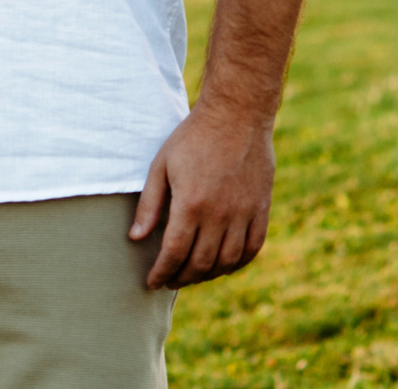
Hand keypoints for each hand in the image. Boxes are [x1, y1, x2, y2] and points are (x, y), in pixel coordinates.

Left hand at [129, 100, 275, 288]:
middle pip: (200, 263)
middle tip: (170, 281)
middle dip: (181, 278)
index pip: (174, 253)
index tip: (152, 282)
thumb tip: (136, 238)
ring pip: (226, 261)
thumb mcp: (161, 165)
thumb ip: (150, 204)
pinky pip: (252, 248)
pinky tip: (224, 265)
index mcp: (191, 204)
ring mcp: (243, 213)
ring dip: (208, 275)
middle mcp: (219, 214)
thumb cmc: (193, 138)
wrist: (236, 115)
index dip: (161, 272)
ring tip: (193, 275)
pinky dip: (237, 264)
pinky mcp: (261, 209)